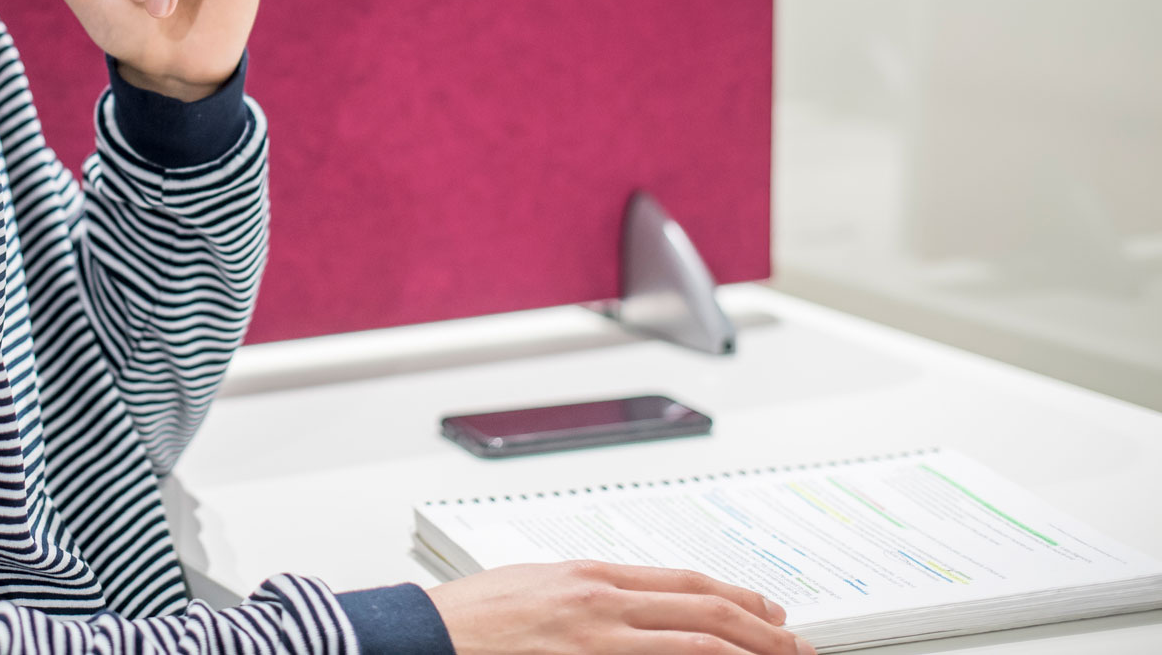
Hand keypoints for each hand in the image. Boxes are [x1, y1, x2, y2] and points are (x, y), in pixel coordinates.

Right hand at [428, 561, 811, 654]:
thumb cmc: (467, 618)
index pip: (686, 584)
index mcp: (590, 576)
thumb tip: (628, 605)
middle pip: (706, 614)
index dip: (738, 598)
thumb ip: (585, 593)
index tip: (769, 611)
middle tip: (799, 648)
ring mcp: (597, 645)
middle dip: (763, 633)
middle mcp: (602, 606)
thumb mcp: (534, 584)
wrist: (423, 639)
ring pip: (698, 649)